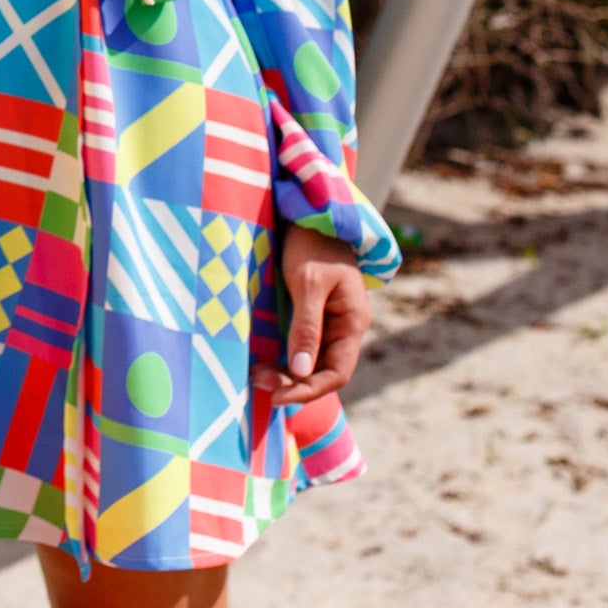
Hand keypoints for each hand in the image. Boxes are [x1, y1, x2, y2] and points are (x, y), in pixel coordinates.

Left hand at [252, 225, 371, 407]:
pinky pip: (301, 345)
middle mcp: (344, 327)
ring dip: (286, 372)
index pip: (337, 373)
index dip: (309, 390)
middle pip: (322, 370)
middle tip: (256, 381)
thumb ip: (307, 327)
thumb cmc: (312, 243)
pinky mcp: (312, 313)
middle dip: (292, 382)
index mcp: (352, 322)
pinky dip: (284, 357)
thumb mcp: (309, 283)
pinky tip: (263, 359)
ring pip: (310, 361)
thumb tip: (300, 371)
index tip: (278, 395)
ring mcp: (329, 321)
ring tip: (255, 374)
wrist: (310, 212)